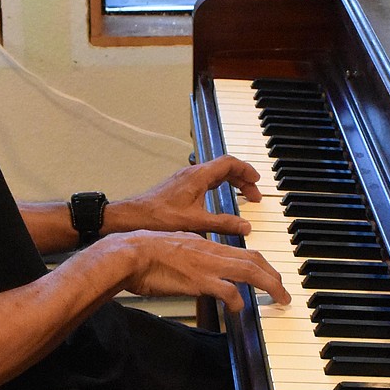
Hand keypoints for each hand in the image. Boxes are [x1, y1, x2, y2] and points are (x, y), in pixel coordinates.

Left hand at [107, 156, 262, 239]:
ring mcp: (185, 180)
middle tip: (253, 194)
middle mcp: (192, 174)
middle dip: (242, 179)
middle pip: (224, 168)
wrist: (132, 217)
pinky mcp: (179, 188)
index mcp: (198, 176)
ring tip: (242, 196)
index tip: (257, 181)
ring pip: (214, 174)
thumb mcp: (196, 222)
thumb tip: (245, 226)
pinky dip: (218, 187)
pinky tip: (219, 201)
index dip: (246, 170)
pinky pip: (205, 181)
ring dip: (230, 182)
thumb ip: (223, 223)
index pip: (229, 163)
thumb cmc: (158, 217)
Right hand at [115, 230, 289, 311]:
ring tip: (279, 299)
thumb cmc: (144, 254)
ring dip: (269, 285)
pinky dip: (237, 299)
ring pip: (248, 270)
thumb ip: (192, 259)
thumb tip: (201, 273)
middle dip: (274, 275)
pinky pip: (226, 289)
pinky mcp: (197, 280)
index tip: (271, 277)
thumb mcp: (175, 250)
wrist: (129, 253)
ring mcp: (206, 265)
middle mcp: (211, 251)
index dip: (262, 264)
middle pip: (253, 259)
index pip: (244, 252)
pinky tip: (239, 309)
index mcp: (206, 244)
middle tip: (284, 292)